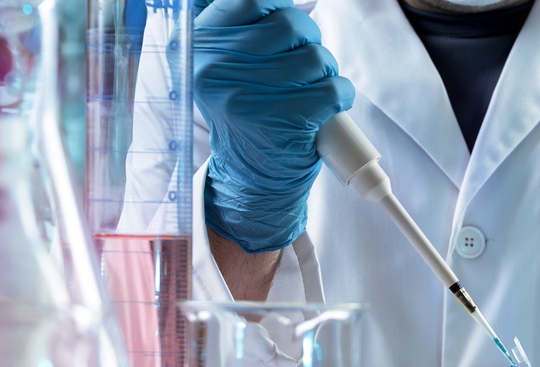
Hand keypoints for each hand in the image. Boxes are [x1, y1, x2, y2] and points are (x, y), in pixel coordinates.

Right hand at [191, 0, 353, 252]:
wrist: (251, 176)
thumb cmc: (247, 112)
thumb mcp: (225, 67)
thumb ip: (244, 30)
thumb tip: (285, 3)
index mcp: (198, 46)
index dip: (279, 8)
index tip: (285, 31)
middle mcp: (215, 69)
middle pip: (291, 24)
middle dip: (309, 42)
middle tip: (304, 66)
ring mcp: (249, 96)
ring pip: (316, 56)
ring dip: (326, 71)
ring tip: (311, 90)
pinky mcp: (283, 120)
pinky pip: (334, 89)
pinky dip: (341, 95)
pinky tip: (327, 107)